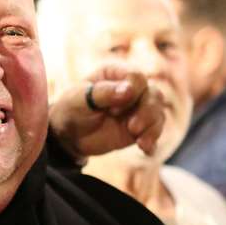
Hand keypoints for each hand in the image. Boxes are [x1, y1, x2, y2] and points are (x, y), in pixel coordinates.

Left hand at [48, 64, 164, 158]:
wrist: (68, 134)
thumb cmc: (72, 108)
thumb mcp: (81, 98)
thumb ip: (105, 93)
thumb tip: (129, 90)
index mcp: (116, 73)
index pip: (137, 77)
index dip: (132, 93)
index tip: (112, 110)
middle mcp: (132, 89)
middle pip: (154, 94)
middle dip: (147, 112)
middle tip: (132, 128)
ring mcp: (137, 109)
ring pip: (157, 113)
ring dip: (153, 128)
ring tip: (141, 143)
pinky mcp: (139, 128)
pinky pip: (154, 132)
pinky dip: (152, 141)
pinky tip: (147, 150)